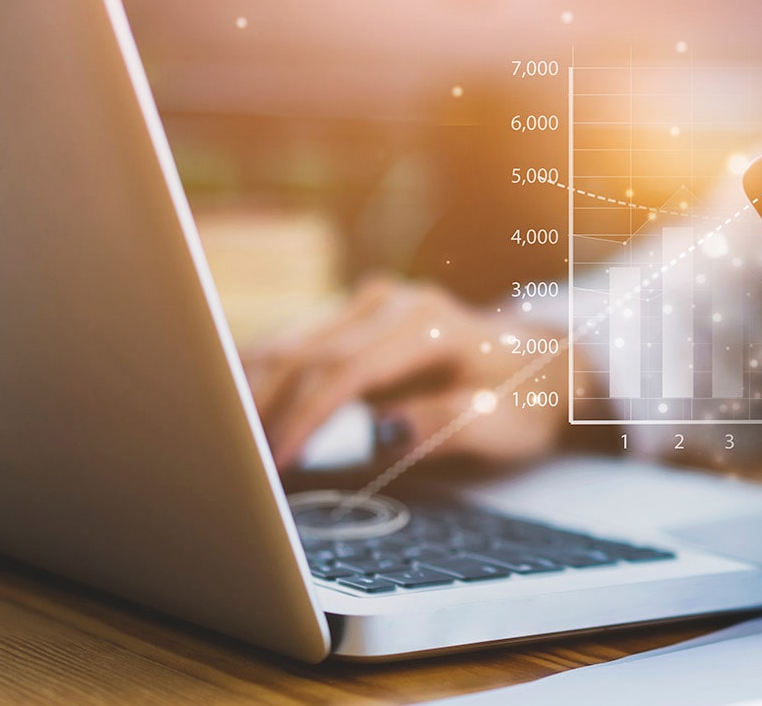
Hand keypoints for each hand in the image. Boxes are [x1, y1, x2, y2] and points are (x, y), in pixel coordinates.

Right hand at [244, 276, 565, 469]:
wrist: (541, 365)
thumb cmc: (522, 402)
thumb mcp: (499, 426)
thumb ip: (445, 426)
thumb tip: (383, 431)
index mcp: (430, 323)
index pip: (349, 370)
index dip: (306, 417)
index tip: (276, 460)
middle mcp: (395, 301)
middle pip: (310, 352)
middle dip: (264, 406)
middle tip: (229, 456)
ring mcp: (371, 303)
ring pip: (293, 344)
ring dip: (254, 390)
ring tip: (221, 437)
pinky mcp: (354, 316)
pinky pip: (299, 345)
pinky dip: (265, 377)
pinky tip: (237, 407)